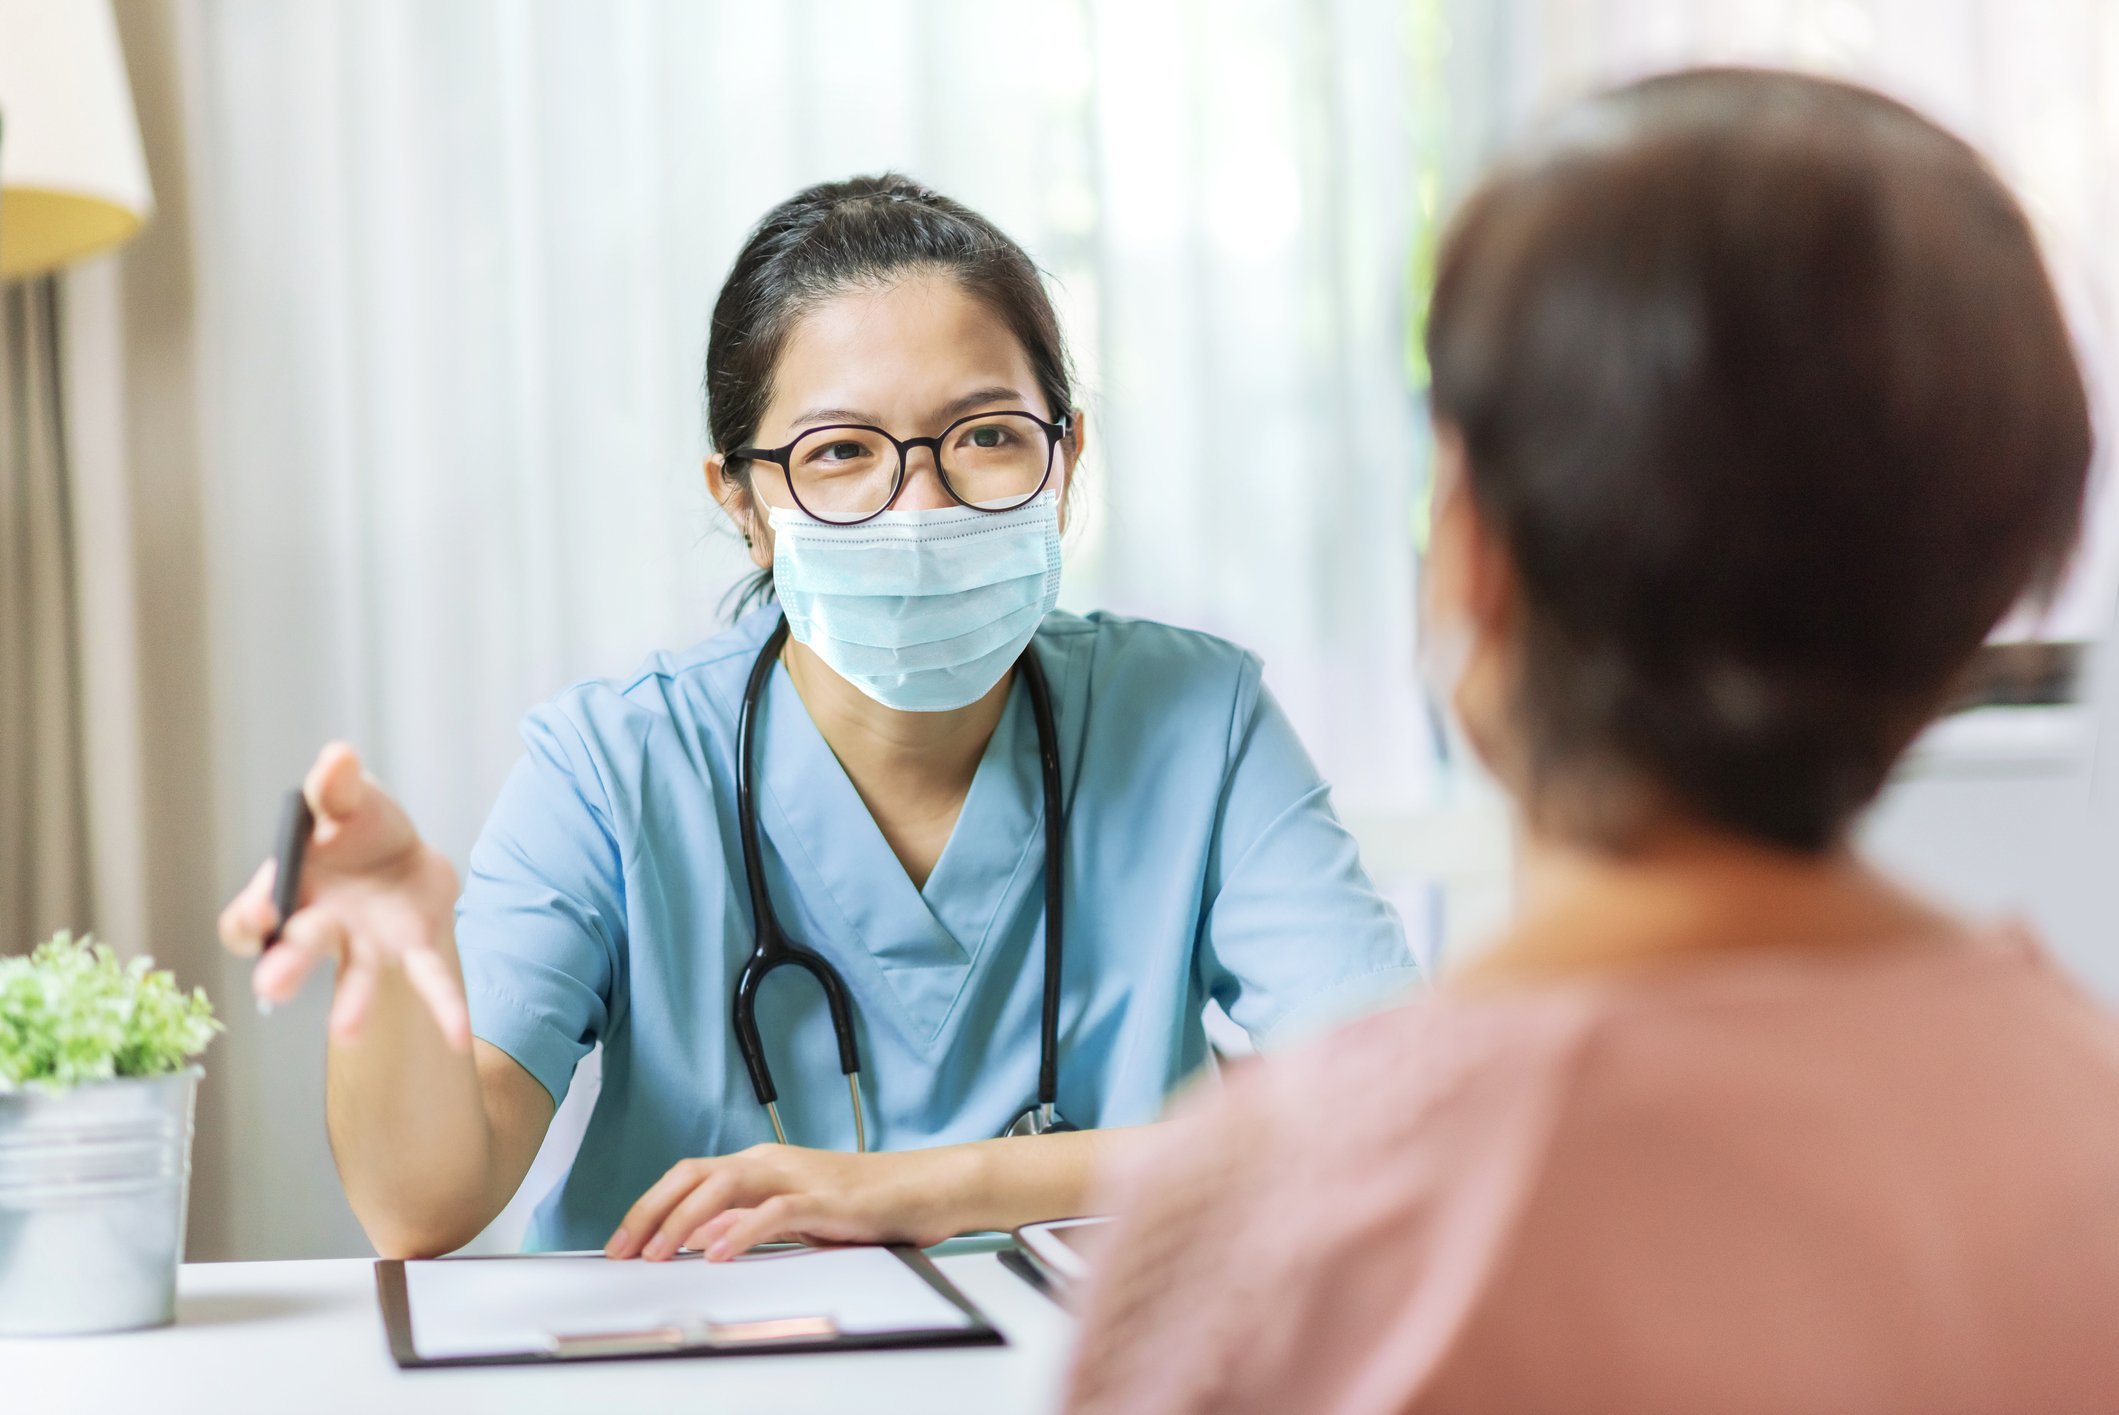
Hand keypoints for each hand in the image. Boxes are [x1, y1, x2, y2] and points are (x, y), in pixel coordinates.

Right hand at [217, 742, 469, 1049]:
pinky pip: (429, 981)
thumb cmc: (356, 828)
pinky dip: (444, 1007)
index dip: (248, 922)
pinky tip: (459, 1037)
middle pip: (295, 950)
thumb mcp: (346, 798)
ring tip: (348, 1033)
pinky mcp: (411, 948)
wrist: (405, 855)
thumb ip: (336, 786)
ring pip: (356, 976)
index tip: (258, 917)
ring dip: (351, 1004)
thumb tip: (338, 759)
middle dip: (283, 967)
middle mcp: (319, 927)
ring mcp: (366, 945)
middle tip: (272, 986)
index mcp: (288, 891)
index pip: (249, 921)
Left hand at [605, 1143, 973, 1261]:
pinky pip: (774, 1211)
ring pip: (725, 1186)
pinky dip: (742, 1231)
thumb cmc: (862, 1204)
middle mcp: (771, 1162)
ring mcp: (796, 1176)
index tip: (622, 1242)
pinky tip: (721, 1254)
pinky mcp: (824, 1198)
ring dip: (684, 1221)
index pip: (688, 1176)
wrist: (922, 1188)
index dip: (649, 1207)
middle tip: (623, 1250)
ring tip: (659, 1254)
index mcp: (760, 1164)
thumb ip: (747, 1220)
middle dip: (651, 1211)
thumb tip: (700, 1237)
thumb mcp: (792, 1214)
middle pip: (694, 1174)